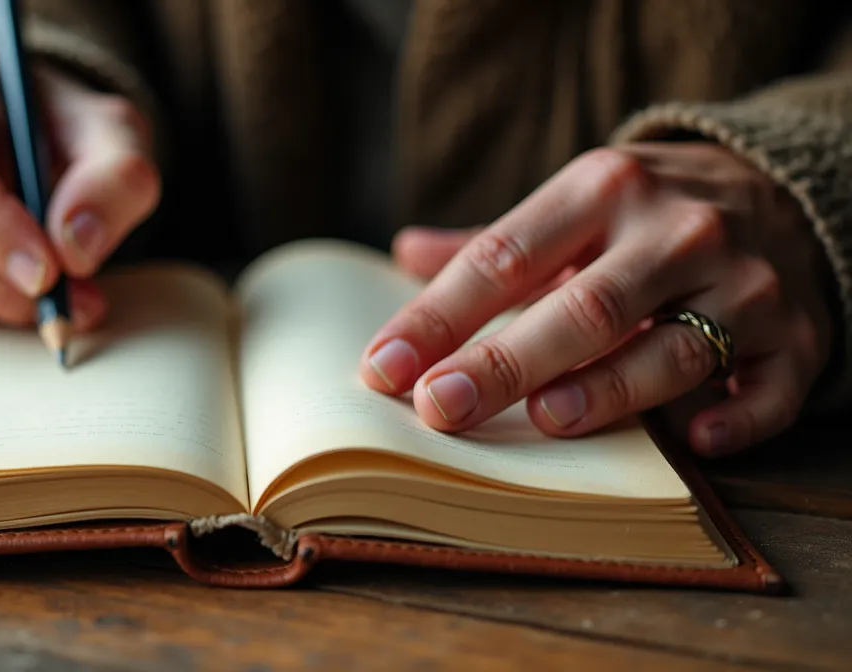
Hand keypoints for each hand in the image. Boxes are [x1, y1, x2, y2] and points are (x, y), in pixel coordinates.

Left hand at [360, 143, 835, 455]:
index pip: (504, 256)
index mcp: (603, 188)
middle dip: (505, 362)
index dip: (438, 316)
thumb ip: (494, 241)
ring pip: (671, 348)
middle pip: (581, 307)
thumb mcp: (574, 205)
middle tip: (439, 407)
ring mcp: (745, 284)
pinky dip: (734, 418)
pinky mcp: (795, 338)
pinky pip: (769, 390)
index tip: (382, 367)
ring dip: (608, 388)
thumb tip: (403, 253)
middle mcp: (676, 230)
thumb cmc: (645, 216)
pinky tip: (693, 441)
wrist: (787, 192)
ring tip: (546, 420)